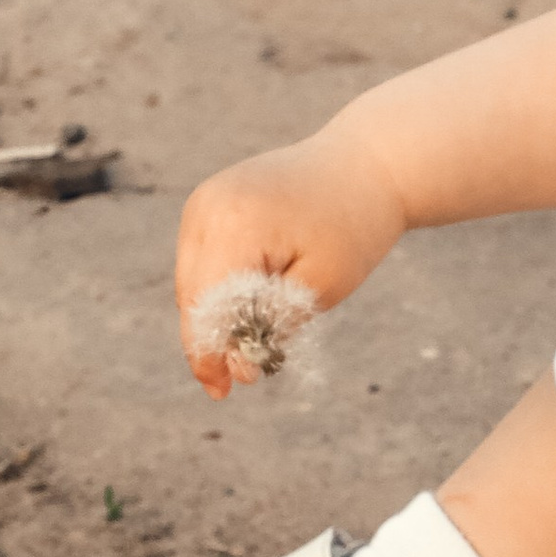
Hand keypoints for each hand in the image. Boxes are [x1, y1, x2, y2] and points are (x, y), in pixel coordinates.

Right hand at [172, 132, 405, 399]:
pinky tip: (240, 318)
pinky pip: (201, 259)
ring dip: (210, 318)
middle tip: (226, 387)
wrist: (364, 165)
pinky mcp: (209, 203)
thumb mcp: (320, 287)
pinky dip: (217, 290)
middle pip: (192, 294)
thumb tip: (236, 366)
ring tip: (239, 355)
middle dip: (208, 341)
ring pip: (191, 279)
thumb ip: (273, 325)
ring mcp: (203, 201)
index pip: (207, 303)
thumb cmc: (351, 228)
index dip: (211, 352)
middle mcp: (207, 207)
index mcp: (235, 224)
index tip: (224, 391)